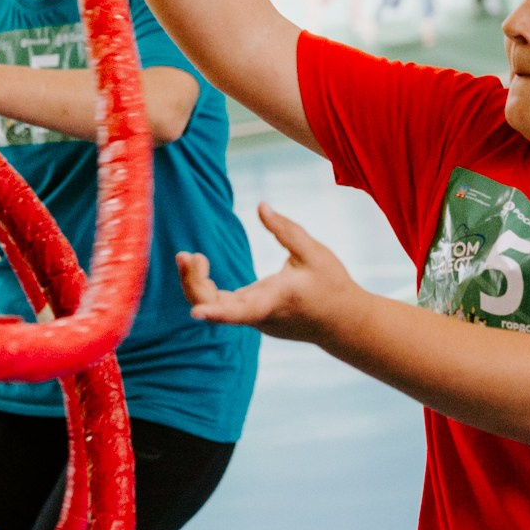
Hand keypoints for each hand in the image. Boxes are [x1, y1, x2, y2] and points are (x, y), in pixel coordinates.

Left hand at [178, 203, 360, 342]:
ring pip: (216, 308)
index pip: (239, 312)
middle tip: (185, 254)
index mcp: (273, 300)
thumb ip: (285, 229)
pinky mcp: (254, 317)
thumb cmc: (332, 285)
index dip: (215, 313)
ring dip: (197, 284)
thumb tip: (261, 206)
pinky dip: (208, 289)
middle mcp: (259, 315)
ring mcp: (255, 319)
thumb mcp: (314, 252)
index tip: (195, 314)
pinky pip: (223, 306)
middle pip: (214, 308)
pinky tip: (200, 265)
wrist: (344, 323)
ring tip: (190, 256)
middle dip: (193, 282)